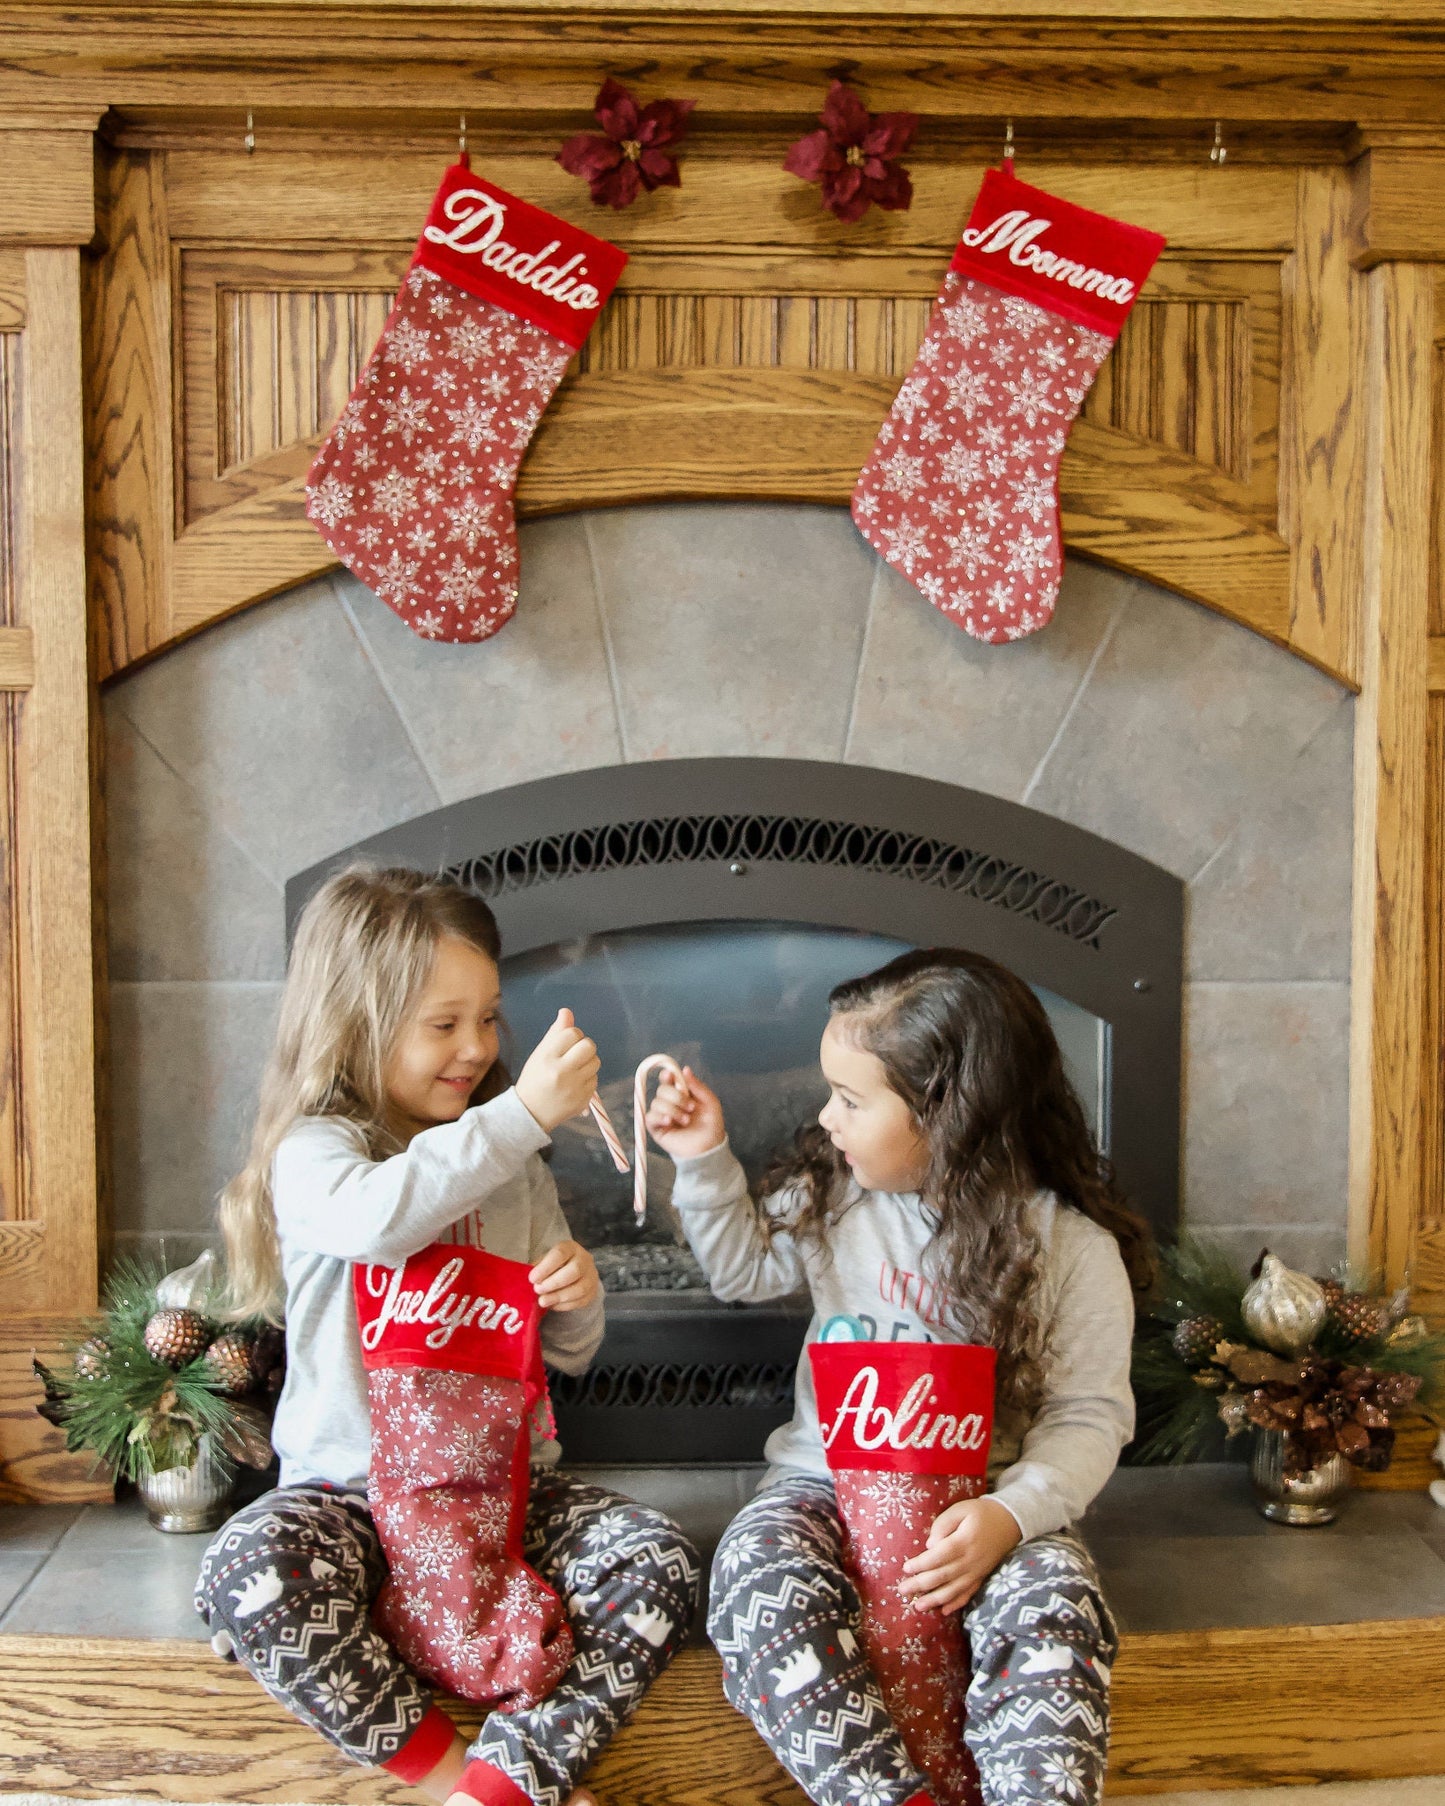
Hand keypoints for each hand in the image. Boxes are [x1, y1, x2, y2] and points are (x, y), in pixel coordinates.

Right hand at [515, 1009, 600, 1131]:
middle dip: (584, 1046)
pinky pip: (595, 1079)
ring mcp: (575, 1087)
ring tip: (574, 1069)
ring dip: (588, 1062)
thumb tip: (567, 1011)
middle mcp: (562, 1072)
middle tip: (575, 1054)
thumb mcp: (540, 1054)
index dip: (573, 1035)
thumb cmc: (534, 1079)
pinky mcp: (584, 1099)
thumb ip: (555, 1033)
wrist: (530, 1113)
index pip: (572, 1033)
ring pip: (596, 1062)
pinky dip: (588, 1078)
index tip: (567, 1043)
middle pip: (589, 1046)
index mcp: (548, 1058)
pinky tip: (575, 1083)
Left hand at [530, 1239, 600, 1311]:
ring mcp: (591, 1277)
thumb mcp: (546, 1261)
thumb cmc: (555, 1266)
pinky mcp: (592, 1293)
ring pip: (580, 1288)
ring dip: (558, 1297)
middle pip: (574, 1270)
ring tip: (542, 1301)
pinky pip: (581, 1301)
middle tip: (537, 1290)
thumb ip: (538, 1269)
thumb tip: (527, 1282)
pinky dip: (564, 1305)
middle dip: (553, 1283)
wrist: (576, 1273)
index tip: (532, 1278)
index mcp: (571, 1248)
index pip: (560, 1253)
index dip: (546, 1267)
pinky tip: (553, 1305)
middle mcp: (585, 1260)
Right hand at [644, 1065, 726, 1159]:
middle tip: (691, 1108)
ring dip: (673, 1110)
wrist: (708, 1148)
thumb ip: (698, 1086)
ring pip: (656, 1103)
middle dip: (676, 1096)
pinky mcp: (656, 1129)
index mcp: (681, 1094)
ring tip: (686, 1121)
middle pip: (662, 1089)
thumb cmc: (711, 1126)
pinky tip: (670, 1122)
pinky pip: (650, 1117)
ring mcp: (662, 1115)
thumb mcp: (710, 1102)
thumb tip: (685, 1069)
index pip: (668, 1080)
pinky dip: (659, 1117)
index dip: (667, 1075)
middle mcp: (670, 1102)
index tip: (671, 1076)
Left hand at [898, 1496, 1021, 1614]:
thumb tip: (930, 1546)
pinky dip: (956, 1604)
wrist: (1009, 1522)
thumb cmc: (980, 1513)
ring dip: (934, 1600)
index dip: (921, 1564)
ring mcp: (977, 1572)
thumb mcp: (961, 1509)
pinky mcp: (981, 1577)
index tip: (905, 1568)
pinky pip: (968, 1594)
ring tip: (918, 1606)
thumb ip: (943, 1524)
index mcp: (963, 1542)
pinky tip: (944, 1611)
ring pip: (953, 1590)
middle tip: (902, 1590)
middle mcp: (970, 1561)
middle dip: (921, 1585)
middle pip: (942, 1576)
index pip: (938, 1556)